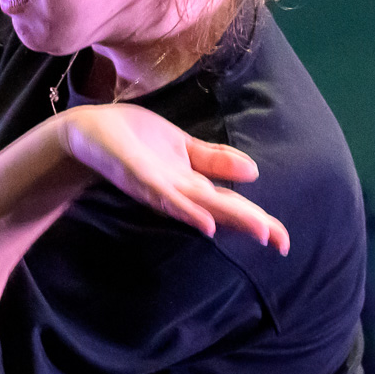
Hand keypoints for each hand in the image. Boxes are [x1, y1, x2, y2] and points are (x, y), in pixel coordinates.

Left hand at [59, 104, 289, 254]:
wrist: (89, 130)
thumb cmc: (134, 140)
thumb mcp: (182, 146)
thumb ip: (214, 159)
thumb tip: (254, 172)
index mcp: (191, 182)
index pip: (231, 203)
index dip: (259, 218)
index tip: (285, 239)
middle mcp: (178, 191)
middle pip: (221, 209)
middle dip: (251, 223)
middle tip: (282, 243)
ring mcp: (159, 187)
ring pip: (200, 205)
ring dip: (229, 218)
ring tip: (260, 230)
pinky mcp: (139, 178)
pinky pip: (165, 197)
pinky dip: (187, 210)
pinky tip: (207, 223)